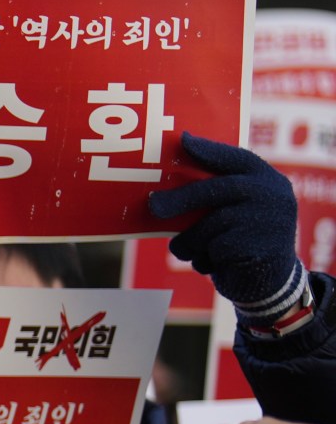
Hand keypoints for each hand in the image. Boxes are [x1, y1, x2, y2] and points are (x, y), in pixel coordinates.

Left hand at [150, 133, 306, 315]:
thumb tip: (158, 193)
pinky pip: (211, 249)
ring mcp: (267, 220)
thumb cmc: (239, 243)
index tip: (182, 140)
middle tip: (152, 206)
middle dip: (178, 199)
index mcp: (266, 180)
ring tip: (198, 252)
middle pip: (213, 190)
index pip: (236, 158)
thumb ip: (213, 197)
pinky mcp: (256, 247)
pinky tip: (216, 265)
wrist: (268, 283)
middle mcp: (272, 194)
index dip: (209, 150)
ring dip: (190, 244)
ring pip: (206, 226)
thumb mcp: (232, 213)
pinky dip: (203, 261)